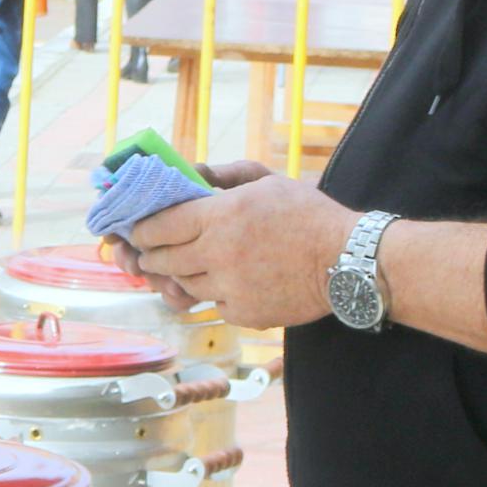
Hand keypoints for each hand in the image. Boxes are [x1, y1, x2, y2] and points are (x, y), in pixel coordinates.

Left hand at [115, 163, 350, 327]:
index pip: (158, 226)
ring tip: (190, 264)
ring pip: (184, 286)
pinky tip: (227, 282)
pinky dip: (214, 295)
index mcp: (222, 215)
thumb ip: (224, 175)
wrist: (347, 262)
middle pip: (162, 260)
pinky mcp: (244, 314)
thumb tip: (190, 172)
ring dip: (181, 276)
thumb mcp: (266, 180)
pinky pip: (213, 305)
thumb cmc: (308, 214)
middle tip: (150, 252)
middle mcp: (219, 254)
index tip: (138, 230)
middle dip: (151, 256)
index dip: (142, 230)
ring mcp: (231, 288)